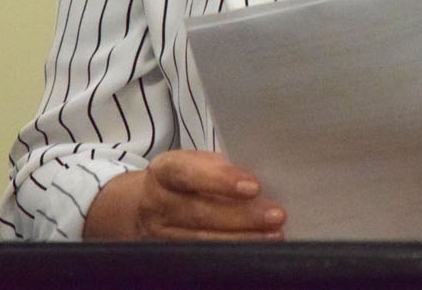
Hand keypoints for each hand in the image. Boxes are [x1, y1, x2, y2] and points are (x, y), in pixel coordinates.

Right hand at [85, 149, 285, 240]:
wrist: (145, 206)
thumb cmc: (185, 180)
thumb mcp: (195, 164)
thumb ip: (220, 168)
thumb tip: (264, 176)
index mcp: (164, 171)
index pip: (188, 173)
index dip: (221, 180)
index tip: (253, 186)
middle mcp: (157, 203)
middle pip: (199, 212)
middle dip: (242, 216)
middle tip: (276, 215)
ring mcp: (159, 235)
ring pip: (202, 241)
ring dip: (242, 239)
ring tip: (274, 235)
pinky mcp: (168, 256)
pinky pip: (202, 258)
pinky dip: (232, 255)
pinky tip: (255, 250)